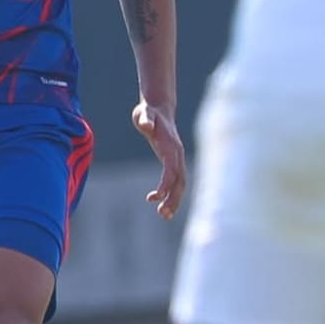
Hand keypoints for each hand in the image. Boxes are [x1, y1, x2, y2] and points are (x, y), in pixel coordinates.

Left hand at [132, 100, 186, 219]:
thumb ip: (146, 119)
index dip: (165, 184)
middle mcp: (177, 154)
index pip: (171, 170)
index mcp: (171, 147)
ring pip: (180, 184)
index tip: (154, 197)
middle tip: (162, 214)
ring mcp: (177, 159)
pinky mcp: (174, 161)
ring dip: (174, 200)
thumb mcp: (143, 114)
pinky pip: (177, 181)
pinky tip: (160, 202)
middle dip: (173, 198)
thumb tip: (146, 125)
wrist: (159, 108)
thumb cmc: (148, 112)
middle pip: (180, 181)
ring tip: (164, 215)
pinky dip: (172, 194)